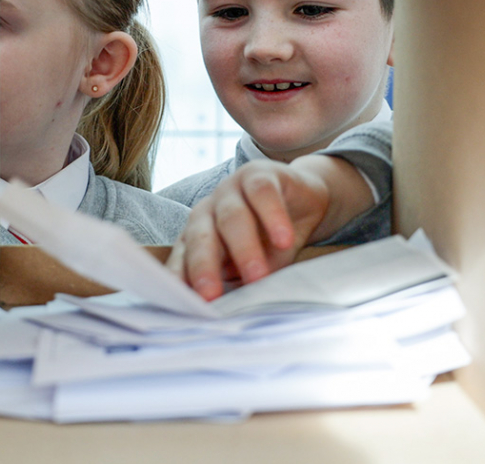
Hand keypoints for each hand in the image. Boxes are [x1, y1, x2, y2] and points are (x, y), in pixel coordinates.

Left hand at [167, 155, 369, 299]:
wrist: (303, 201)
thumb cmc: (271, 241)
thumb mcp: (256, 266)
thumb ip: (241, 282)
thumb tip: (230, 310)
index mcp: (196, 236)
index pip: (182, 259)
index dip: (182, 282)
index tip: (184, 308)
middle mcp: (207, 211)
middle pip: (200, 238)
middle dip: (203, 267)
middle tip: (209, 295)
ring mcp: (230, 189)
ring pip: (232, 217)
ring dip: (244, 248)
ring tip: (257, 275)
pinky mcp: (258, 174)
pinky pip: (262, 194)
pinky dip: (273, 217)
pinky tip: (284, 239)